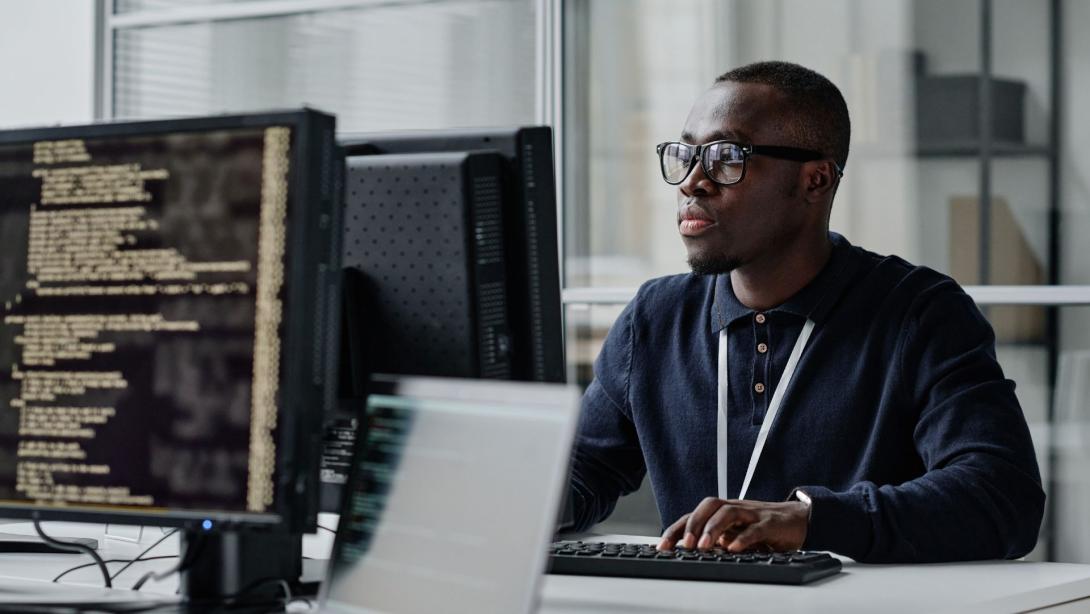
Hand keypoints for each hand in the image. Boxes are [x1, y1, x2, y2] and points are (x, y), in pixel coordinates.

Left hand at [657, 497, 808, 552]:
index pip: (694, 516)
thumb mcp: (735, 534)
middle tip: (684, 545)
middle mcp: (735, 509)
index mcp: (723, 512)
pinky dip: (743, 538)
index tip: (662, 547)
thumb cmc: (762, 527)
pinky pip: (755, 528)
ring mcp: (752, 514)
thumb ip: (716, 541)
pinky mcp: (770, 523)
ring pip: (728, 513)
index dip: (676, 529)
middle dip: (693, 524)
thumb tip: (690, 554)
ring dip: (713, 529)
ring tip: (704, 546)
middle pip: (709, 506)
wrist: (798, 519)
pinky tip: (734, 549)